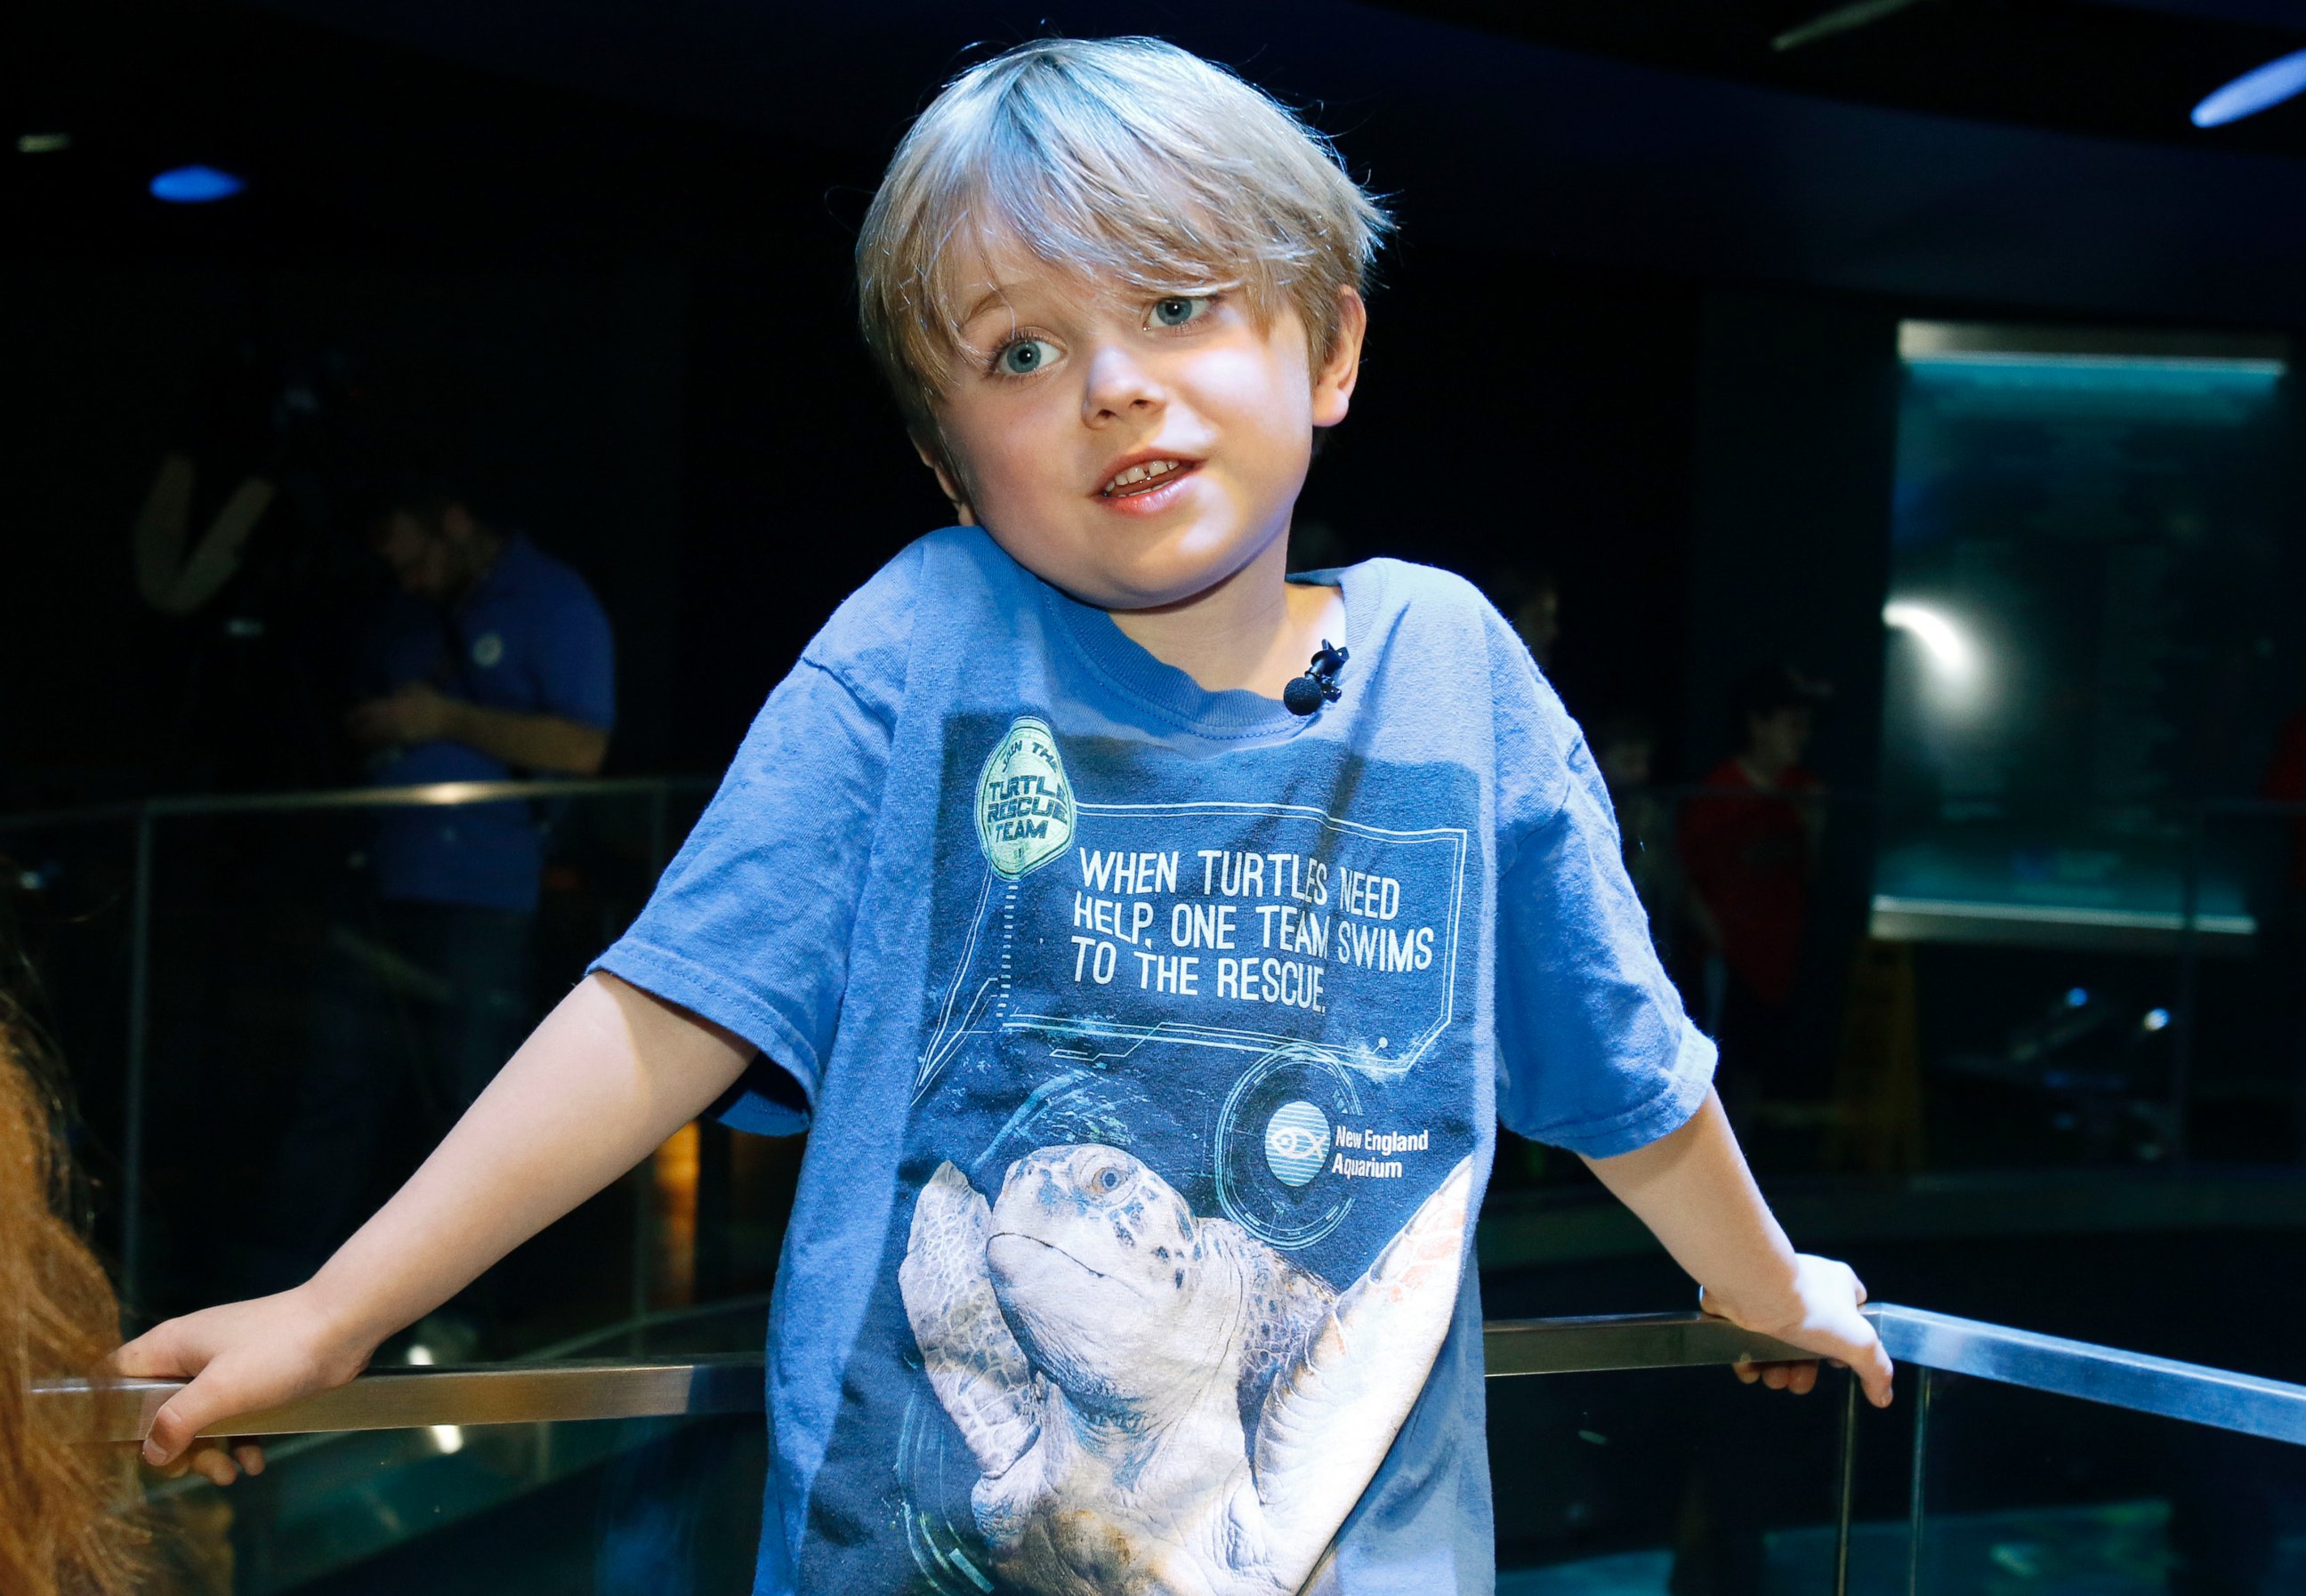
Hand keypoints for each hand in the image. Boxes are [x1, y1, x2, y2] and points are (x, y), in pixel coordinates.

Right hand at [108, 1286, 375, 1480]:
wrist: (346, 1325)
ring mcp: (223, 1366)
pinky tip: (255, 1463)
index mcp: (169, 1346)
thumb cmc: (279, 1350)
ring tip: (232, 1475)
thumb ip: (176, 1422)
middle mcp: (190, 1354)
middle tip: (197, 1470)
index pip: (115, 1380)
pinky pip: (233, 1417)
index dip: (113, 1417)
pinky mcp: (254, 1378)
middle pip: (157, 1411)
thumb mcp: (220, 1391)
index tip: (130, 1450)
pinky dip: (240, 1441)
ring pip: (197, 1419)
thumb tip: (150, 1452)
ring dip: (209, 1452)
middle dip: (174, 1448)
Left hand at [346, 683, 460, 747]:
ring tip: (356, 742)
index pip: (365, 709)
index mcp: (392, 703)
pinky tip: (371, 747)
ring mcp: (396, 730)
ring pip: (372, 737)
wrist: (448, 719)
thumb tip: (392, 692)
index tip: (347, 719)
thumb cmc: (434, 701)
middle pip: (364, 725)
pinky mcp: (403, 740)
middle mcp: (390, 717)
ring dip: (362, 740)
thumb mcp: (417, 687)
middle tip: (348, 733)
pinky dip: (375, 746)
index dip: (353, 715)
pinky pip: (384, 744)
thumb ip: (401, 689)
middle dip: (353, 730)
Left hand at [1701, 1254, 1893, 1408]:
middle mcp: (1804, 1287)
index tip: (1836, 1360)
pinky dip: (1749, 1360)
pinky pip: (1748, 1339)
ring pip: (1779, 1343)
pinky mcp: (1740, 1305)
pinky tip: (1750, 1369)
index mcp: (1837, 1284)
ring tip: (1773, 1376)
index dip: (1847, 1342)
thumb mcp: (1858, 1342)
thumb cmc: (1810, 1307)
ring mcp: (1769, 1295)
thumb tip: (1883, 1397)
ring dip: (1777, 1370)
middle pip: (1811, 1340)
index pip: (1853, 1311)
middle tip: (1796, 1380)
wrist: (1751, 1288)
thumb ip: (1877, 1369)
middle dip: (1805, 1369)